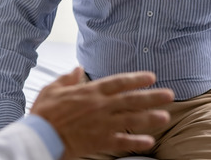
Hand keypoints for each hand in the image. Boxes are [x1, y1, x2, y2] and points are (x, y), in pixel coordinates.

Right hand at [29, 67, 173, 159]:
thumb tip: (78, 68)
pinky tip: (150, 141)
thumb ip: (68, 79)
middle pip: (131, 100)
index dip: (136, 79)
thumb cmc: (44, 112)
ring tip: (166, 117)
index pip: (118, 82)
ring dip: (150, 118)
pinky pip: (123, 141)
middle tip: (169, 95)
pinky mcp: (100, 141)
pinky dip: (136, 141)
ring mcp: (102, 124)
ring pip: (132, 119)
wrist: (41, 136)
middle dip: (152, 97)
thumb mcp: (53, 89)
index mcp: (90, 91)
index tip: (151, 77)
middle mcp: (100, 106)